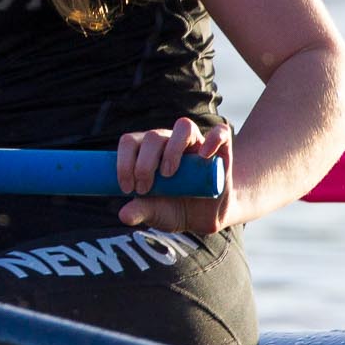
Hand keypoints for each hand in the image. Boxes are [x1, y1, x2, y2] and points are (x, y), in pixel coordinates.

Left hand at [117, 117, 232, 233]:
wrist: (207, 216)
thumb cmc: (174, 209)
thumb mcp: (156, 213)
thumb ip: (140, 212)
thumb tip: (123, 216)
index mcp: (147, 150)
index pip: (130, 142)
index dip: (123, 162)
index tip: (127, 188)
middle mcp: (169, 141)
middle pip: (153, 136)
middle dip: (143, 164)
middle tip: (144, 188)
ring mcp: (195, 143)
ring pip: (183, 127)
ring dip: (172, 149)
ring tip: (168, 174)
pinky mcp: (221, 150)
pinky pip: (220, 133)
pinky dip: (213, 139)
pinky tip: (205, 155)